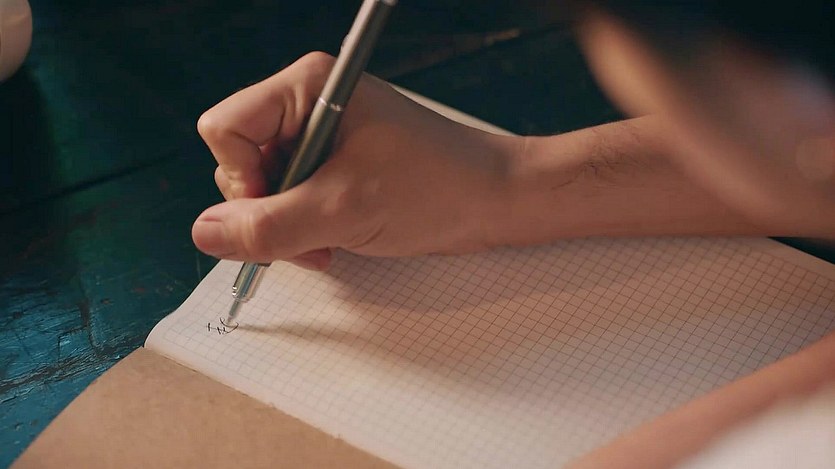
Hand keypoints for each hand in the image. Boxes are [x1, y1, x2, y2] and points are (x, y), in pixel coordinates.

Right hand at [192, 52, 517, 269]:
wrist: (495, 201)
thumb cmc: (436, 188)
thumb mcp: (345, 211)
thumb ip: (269, 226)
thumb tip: (203, 233)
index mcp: (307, 87)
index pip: (224, 130)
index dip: (241, 180)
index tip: (280, 211)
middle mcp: (308, 104)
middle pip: (239, 161)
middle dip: (268, 211)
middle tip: (310, 239)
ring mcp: (321, 136)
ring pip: (263, 188)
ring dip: (287, 227)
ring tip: (330, 243)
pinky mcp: (334, 164)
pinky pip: (291, 198)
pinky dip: (304, 228)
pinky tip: (335, 241)